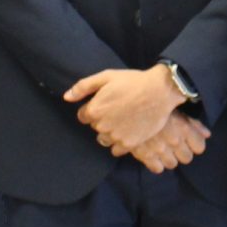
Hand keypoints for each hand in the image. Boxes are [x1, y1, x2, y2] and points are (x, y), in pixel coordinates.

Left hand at [65, 64, 186, 156]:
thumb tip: (66, 97)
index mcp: (94, 110)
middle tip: (118, 109)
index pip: (83, 116)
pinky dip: (120, 143)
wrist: (160, 91)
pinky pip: (116, 150)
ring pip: (104, 139)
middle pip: (95, 127)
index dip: (94, 108)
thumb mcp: (106, 77)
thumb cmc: (133, 81)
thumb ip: (83, 87)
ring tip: (124, 120)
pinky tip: (128, 131)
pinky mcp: (129, 144)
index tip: (106, 103)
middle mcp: (102, 126)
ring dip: (110, 132)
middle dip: (103, 120)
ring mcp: (115, 136)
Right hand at [130, 112, 210, 173]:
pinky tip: (153, 155)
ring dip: (169, 158)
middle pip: (187, 158)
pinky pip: (158, 169)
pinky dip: (156, 163)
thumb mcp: (177, 110)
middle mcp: (174, 141)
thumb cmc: (156, 105)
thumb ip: (194, 124)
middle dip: (182, 152)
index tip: (189, 141)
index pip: (199, 147)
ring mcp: (160, 150)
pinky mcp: (145, 156)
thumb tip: (207, 135)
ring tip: (163, 149)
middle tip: (175, 146)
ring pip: (172, 164)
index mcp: (184, 128)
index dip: (195, 144)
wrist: (130, 105)